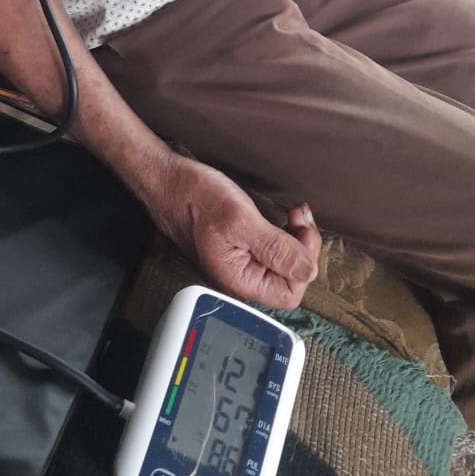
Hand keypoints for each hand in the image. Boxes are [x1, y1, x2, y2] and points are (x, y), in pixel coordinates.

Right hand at [151, 154, 320, 308]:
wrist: (168, 182)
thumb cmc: (195, 197)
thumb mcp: (240, 219)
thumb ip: (275, 249)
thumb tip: (307, 270)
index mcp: (238, 280)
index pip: (289, 293)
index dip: (303, 263)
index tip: (302, 230)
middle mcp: (239, 279)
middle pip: (289, 280)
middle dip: (303, 247)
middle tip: (299, 217)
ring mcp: (239, 264)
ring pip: (283, 265)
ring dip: (296, 239)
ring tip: (294, 214)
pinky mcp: (239, 249)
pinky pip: (272, 254)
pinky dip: (285, 236)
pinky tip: (285, 219)